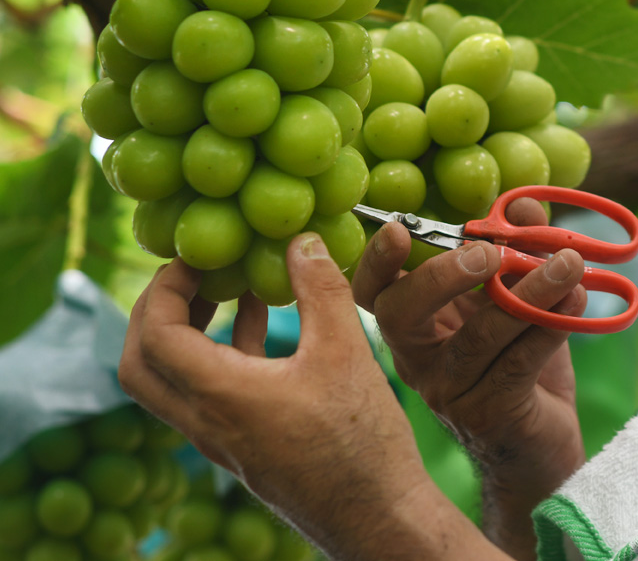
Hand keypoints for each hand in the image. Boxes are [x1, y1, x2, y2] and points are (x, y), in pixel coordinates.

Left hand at [119, 234, 493, 560]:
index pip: (155, 335)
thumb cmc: (361, 441)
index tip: (194, 257)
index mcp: (220, 397)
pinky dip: (221, 353)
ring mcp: (222, 440)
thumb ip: (321, 291)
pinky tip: (264, 324)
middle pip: (141, 365)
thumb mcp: (346, 352)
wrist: (377, 516)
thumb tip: (300, 240)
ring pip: (173, 382)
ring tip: (230, 287)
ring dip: (188, 331)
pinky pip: (210, 394)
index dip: (163, 288)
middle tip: (193, 274)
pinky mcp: (245, 446)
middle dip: (156, 312)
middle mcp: (206, 423)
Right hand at [352, 198, 587, 556]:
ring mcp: (451, 391)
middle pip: (401, 315)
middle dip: (441, 276)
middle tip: (490, 253)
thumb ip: (520, 252)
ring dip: (530, 292)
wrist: (542, 446)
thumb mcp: (520, 301)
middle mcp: (421, 360)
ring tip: (570, 264)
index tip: (400, 228)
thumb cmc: (524, 365)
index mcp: (419, 325)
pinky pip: (519, 362)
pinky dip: (551, 325)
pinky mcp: (491, 414)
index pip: (376, 292)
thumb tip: (524, 206)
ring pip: (479, 336)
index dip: (377, 261)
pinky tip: (578, 301)